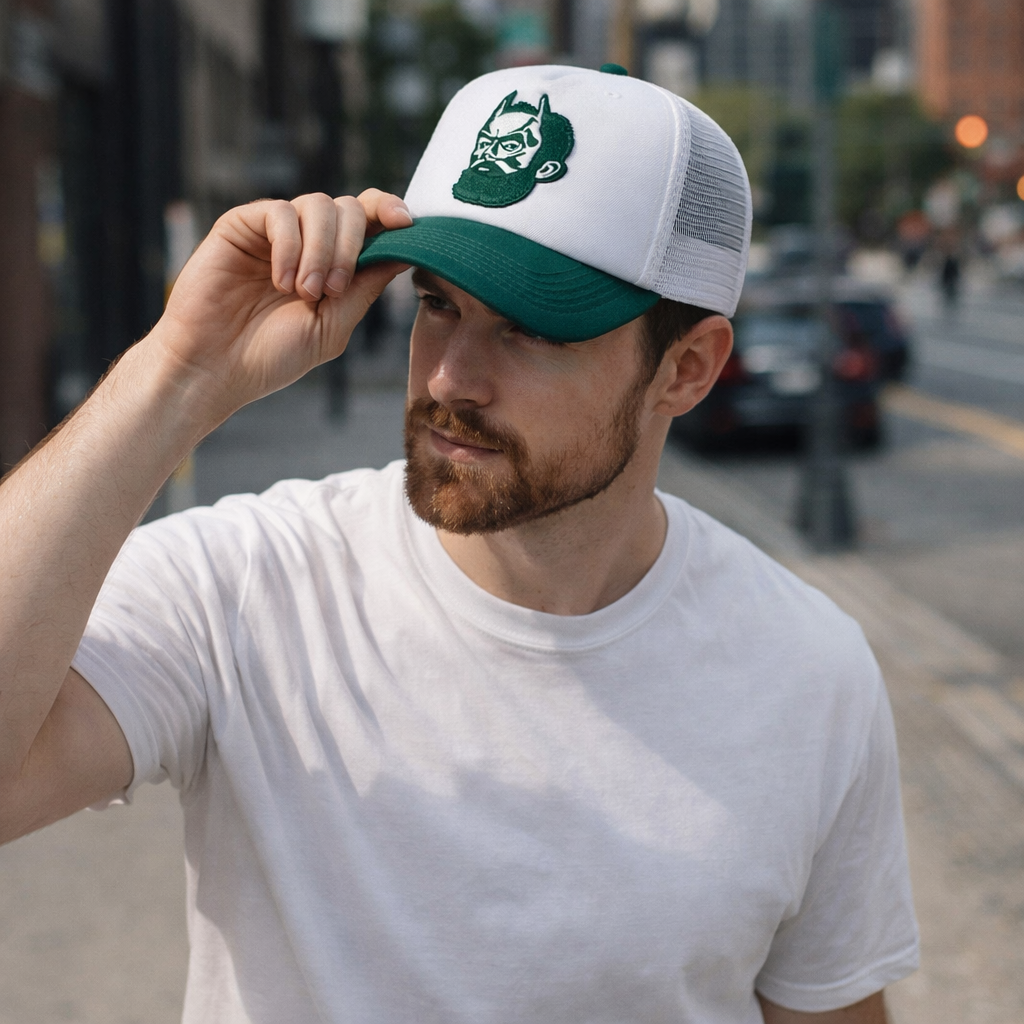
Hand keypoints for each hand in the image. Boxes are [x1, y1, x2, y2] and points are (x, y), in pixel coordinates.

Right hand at [154, 189, 410, 425]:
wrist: (215, 367)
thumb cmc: (271, 355)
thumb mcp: (333, 327)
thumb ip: (366, 288)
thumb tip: (405, 253)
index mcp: (334, 264)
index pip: (369, 220)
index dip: (390, 211)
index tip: (407, 223)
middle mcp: (308, 241)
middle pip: (349, 208)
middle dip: (351, 246)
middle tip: (332, 290)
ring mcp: (275, 232)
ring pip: (318, 205)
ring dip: (321, 250)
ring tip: (305, 293)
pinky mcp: (242, 225)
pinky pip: (280, 213)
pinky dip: (290, 246)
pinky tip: (282, 281)